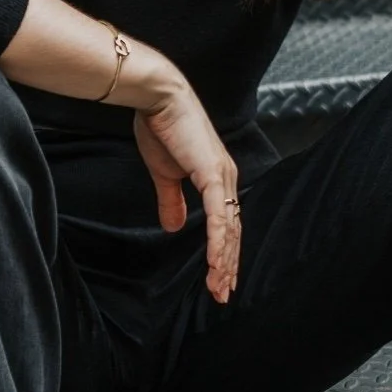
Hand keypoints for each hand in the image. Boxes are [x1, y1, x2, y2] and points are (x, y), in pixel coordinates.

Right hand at [131, 83, 241, 302]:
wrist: (158, 98)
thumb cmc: (161, 128)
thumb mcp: (165, 173)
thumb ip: (171, 200)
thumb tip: (172, 226)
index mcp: (216, 178)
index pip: (226, 223)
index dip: (222, 252)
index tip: (216, 277)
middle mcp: (226, 179)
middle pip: (233, 231)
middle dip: (228, 265)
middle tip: (222, 293)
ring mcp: (222, 177)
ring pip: (229, 229)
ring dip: (224, 261)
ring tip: (219, 287)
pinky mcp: (212, 174)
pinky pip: (218, 217)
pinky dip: (217, 242)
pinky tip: (215, 264)